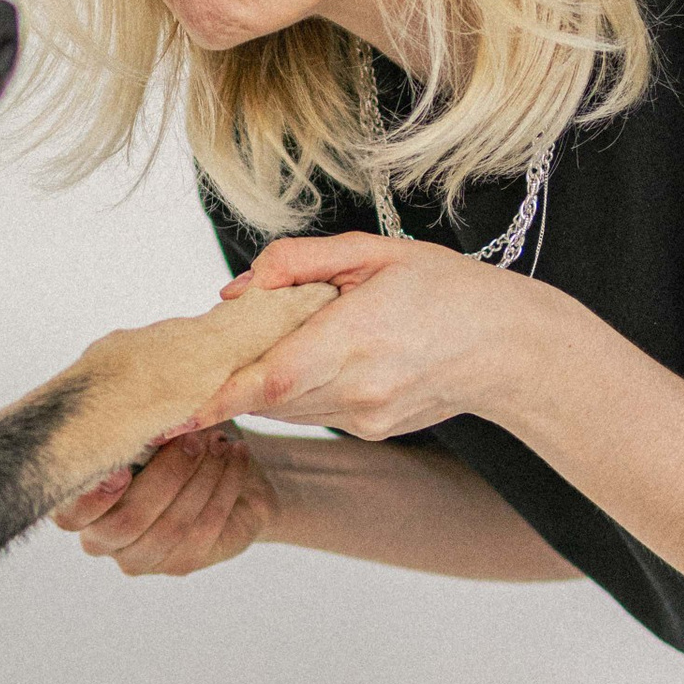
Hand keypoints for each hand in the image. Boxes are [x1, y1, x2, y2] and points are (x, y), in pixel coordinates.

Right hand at [51, 424, 275, 575]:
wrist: (226, 462)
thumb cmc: (175, 430)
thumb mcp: (149, 413)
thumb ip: (128, 411)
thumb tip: (127, 401)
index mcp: (79, 502)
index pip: (68, 515)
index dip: (94, 497)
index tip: (123, 468)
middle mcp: (102, 537)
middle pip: (127, 521)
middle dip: (166, 475)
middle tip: (195, 438)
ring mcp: (140, 556)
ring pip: (171, 526)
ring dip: (201, 478)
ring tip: (221, 441)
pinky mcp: (181, 563)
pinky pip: (205, 529)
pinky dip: (224, 487)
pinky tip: (236, 456)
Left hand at [202, 233, 533, 440]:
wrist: (509, 348)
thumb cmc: (448, 291)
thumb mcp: (375, 252)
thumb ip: (300, 262)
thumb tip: (238, 289)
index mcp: (357, 337)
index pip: (270, 379)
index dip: (217, 397)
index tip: (174, 410)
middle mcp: (358, 389)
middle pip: (267, 396)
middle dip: (228, 380)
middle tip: (196, 359)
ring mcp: (365, 417)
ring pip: (284, 408)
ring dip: (259, 385)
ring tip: (250, 350)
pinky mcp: (370, 431)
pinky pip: (312, 411)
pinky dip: (295, 390)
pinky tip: (310, 359)